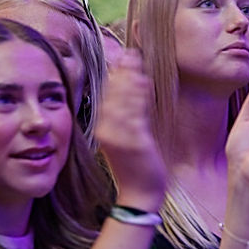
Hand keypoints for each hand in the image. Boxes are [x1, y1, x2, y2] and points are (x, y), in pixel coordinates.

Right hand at [96, 49, 166, 211]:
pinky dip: (139, 97)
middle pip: (112, 95)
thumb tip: (134, 88)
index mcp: (104, 129)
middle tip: (130, 53)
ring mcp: (119, 138)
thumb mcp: (129, 136)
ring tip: (137, 62)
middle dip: (121, 73)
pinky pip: (135, 115)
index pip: (107, 97)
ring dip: (130, 80)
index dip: (115, 76)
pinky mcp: (134, 143)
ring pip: (122, 102)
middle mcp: (107, 131)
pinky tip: (145, 82)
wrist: (139, 195)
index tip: (123, 57)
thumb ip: (130, 114)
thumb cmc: (136, 165)